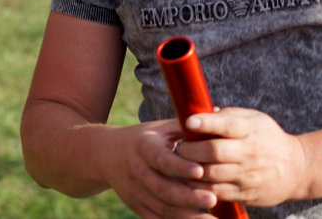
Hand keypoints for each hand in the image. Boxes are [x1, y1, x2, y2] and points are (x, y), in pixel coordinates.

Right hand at [97, 119, 221, 218]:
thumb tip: (215, 112)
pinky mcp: (136, 206)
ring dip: (186, 215)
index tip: (200, 171)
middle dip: (188, 196)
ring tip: (211, 218)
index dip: (180, 166)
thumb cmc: (143, 138)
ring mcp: (136, 191)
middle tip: (212, 199)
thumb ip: (185, 125)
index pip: (162, 159)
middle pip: (163, 188)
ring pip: (162, 207)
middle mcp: (137, 171)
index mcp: (144, 147)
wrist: (106, 155)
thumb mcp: (159, 128)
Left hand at [176, 107, 307, 207]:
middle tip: (180, 147)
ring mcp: (248, 175)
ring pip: (212, 175)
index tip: (188, 122)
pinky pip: (217, 192)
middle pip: (214, 152)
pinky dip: (200, 188)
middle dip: (191, 149)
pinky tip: (190, 181)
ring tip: (180, 164)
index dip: (206, 123)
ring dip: (191, 170)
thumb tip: (198, 111)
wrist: (297, 168)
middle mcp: (250, 153)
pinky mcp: (246, 194)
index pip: (226, 124)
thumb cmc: (267, 138)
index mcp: (250, 129)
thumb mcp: (253, 119)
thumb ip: (227, 116)